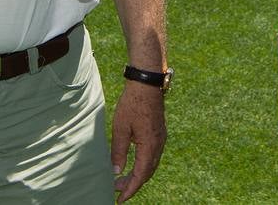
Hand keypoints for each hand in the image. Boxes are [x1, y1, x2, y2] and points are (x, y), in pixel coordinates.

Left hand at [110, 80, 166, 201]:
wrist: (147, 83)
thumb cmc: (132, 104)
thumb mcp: (120, 128)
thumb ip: (119, 151)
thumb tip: (116, 172)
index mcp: (150, 146)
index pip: (141, 175)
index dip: (130, 189)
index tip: (120, 199)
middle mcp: (158, 144)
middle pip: (147, 173)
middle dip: (133, 184)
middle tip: (117, 191)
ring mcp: (160, 138)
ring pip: (151, 164)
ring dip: (138, 175)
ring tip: (122, 180)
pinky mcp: (159, 133)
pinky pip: (153, 155)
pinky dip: (143, 164)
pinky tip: (133, 164)